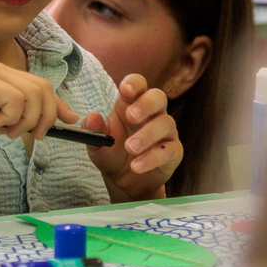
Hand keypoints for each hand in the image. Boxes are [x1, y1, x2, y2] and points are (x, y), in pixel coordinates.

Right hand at [0, 63, 79, 139]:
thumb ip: (3, 120)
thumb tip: (25, 129)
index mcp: (3, 78)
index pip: (41, 87)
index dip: (59, 105)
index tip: (69, 121)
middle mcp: (3, 71)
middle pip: (44, 89)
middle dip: (47, 116)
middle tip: (33, 136)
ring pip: (34, 95)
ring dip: (26, 119)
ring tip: (5, 130)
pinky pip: (16, 100)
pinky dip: (10, 117)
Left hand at [83, 74, 181, 201]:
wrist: (124, 182)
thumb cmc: (112, 154)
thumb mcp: (97, 144)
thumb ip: (94, 130)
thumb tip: (93, 117)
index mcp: (131, 104)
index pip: (138, 85)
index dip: (134, 84)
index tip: (125, 90)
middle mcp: (152, 114)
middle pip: (158, 97)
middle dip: (146, 104)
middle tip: (131, 117)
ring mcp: (165, 131)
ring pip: (166, 123)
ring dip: (147, 134)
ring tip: (130, 148)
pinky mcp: (173, 151)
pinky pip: (170, 149)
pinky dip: (153, 158)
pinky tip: (137, 165)